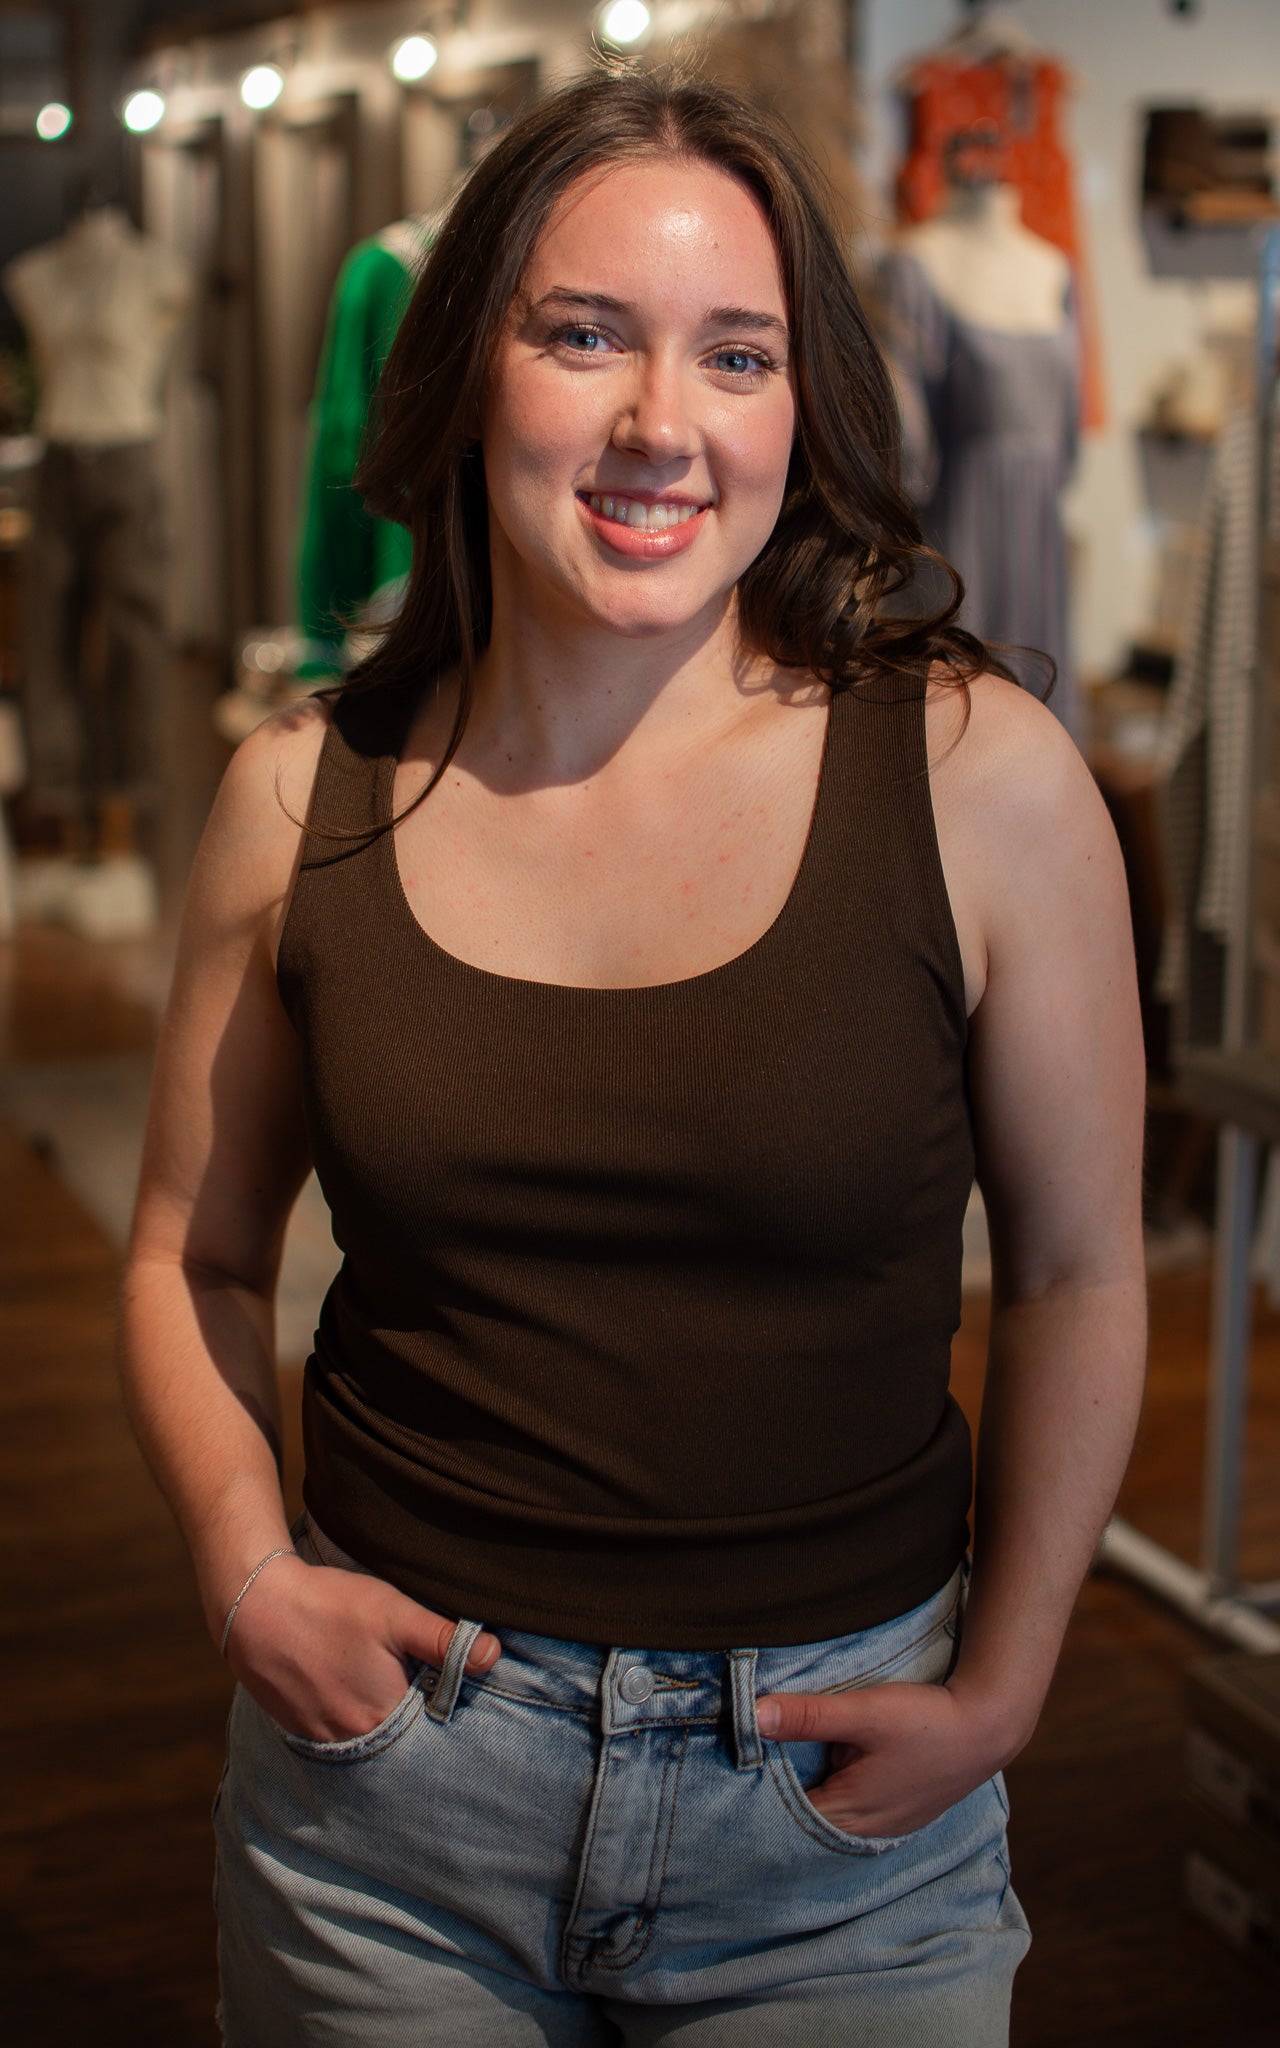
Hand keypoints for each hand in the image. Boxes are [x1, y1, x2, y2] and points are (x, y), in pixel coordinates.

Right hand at [224, 1553, 499, 1741]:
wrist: (254, 1605)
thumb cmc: (330, 1606)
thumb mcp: (395, 1613)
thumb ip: (443, 1638)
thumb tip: (492, 1656)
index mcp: (382, 1719)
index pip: (430, 1732)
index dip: (443, 1710)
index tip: (451, 1696)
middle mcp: (351, 1741)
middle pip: (399, 1741)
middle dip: (414, 1721)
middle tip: (416, 1689)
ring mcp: (320, 1738)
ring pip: (367, 1739)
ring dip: (381, 1720)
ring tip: (383, 1688)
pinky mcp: (297, 1727)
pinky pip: (336, 1735)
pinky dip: (349, 1718)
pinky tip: (350, 1689)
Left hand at [754, 1679, 1012, 1838]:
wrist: (986, 1727)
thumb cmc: (926, 1722)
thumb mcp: (864, 1712)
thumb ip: (808, 1715)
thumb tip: (752, 1714)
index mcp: (846, 1816)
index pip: (781, 1818)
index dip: (754, 1793)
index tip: (731, 1764)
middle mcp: (861, 1832)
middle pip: (801, 1818)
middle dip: (775, 1790)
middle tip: (744, 1756)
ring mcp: (880, 1825)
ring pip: (825, 1811)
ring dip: (804, 1788)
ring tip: (773, 1758)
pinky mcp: (893, 1810)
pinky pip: (847, 1807)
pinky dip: (831, 1788)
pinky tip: (822, 1762)